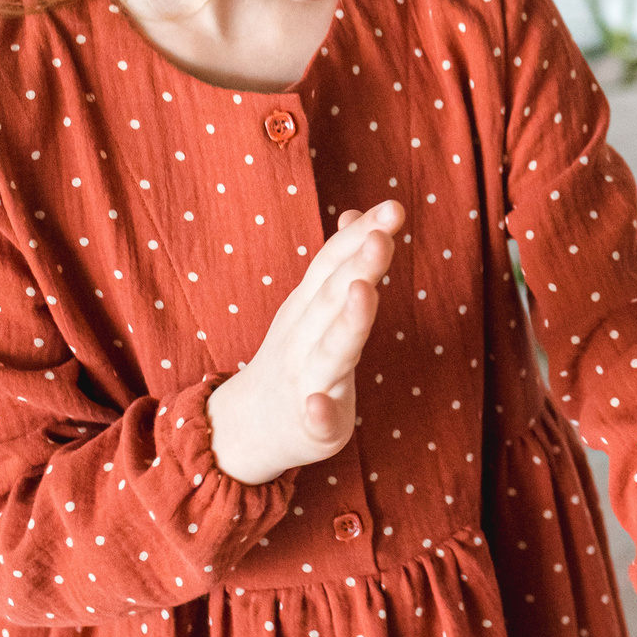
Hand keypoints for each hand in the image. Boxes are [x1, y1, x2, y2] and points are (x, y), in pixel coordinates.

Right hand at [207, 200, 400, 484]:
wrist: (245, 429)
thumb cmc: (296, 359)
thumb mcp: (312, 307)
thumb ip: (338, 264)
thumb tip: (359, 215)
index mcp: (308, 308)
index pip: (333, 263)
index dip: (360, 235)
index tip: (392, 207)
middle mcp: (305, 338)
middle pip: (334, 297)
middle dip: (359, 264)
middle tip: (382, 236)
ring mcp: (306, 381)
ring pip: (331, 351)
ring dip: (348, 321)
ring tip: (364, 292)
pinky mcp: (311, 427)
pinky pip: (315, 420)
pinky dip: (317, 411)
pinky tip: (319, 403)